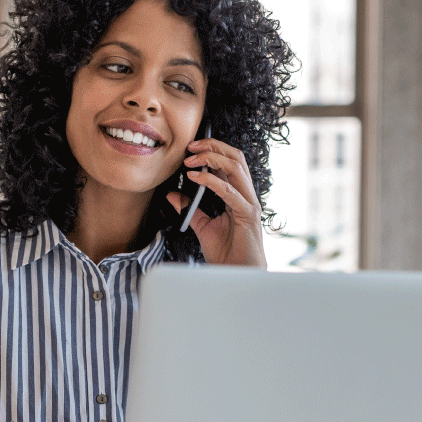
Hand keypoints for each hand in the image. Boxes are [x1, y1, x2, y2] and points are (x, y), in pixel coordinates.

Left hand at [166, 138, 267, 266]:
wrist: (238, 275)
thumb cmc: (227, 254)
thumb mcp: (203, 227)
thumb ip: (190, 209)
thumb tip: (172, 194)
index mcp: (239, 195)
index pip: (230, 163)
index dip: (212, 150)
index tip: (189, 149)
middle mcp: (247, 195)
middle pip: (236, 158)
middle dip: (213, 146)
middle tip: (190, 146)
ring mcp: (250, 203)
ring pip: (235, 167)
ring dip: (211, 158)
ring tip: (190, 159)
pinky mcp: (248, 214)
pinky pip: (229, 191)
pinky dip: (211, 181)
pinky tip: (194, 178)